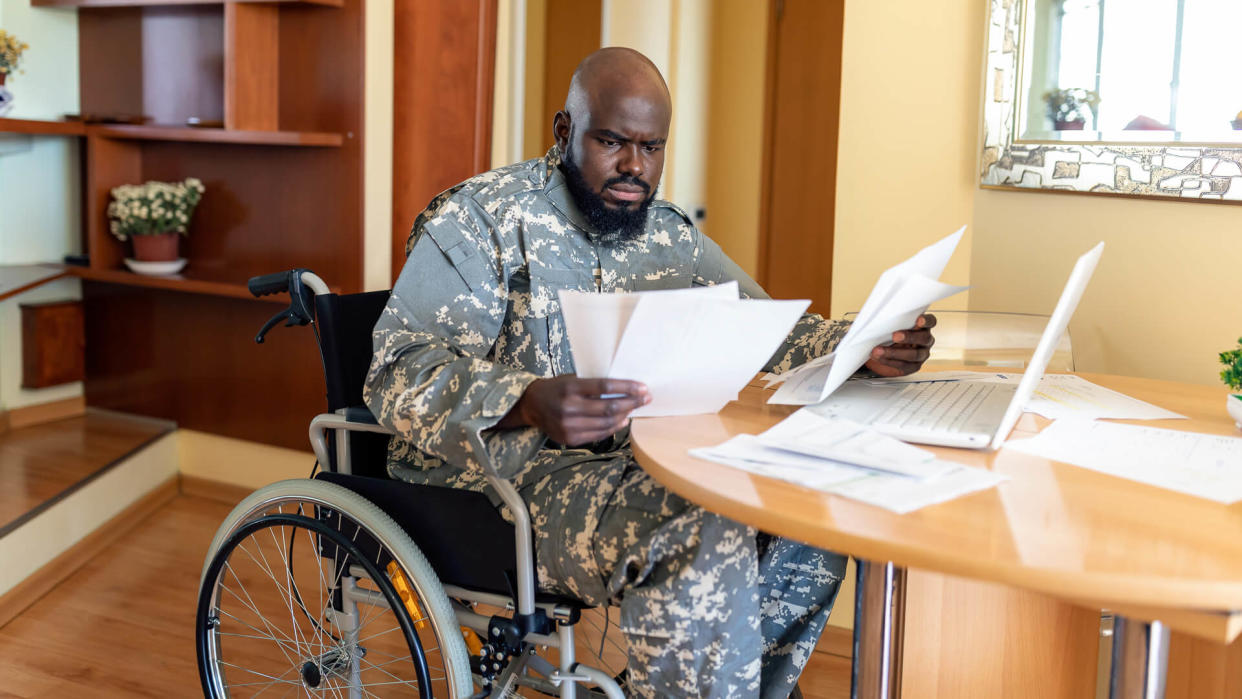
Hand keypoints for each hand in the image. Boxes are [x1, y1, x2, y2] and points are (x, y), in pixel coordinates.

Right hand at [498, 375, 650, 445]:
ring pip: (606, 423)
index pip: (605, 387)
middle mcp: (569, 408)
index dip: (627, 388)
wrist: (532, 405)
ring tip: (636, 408)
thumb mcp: (572, 379)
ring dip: (625, 416)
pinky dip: (613, 427)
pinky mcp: (569, 438)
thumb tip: (625, 389)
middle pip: (609, 407)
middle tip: (646, 399)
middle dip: (632, 403)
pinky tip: (623, 420)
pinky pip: (598, 434)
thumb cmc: (557, 388)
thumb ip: (594, 385)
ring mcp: (569, 426)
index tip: (643, 387)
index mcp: (571, 388)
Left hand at [864, 314, 936, 376]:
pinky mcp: (913, 366)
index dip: (926, 321)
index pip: (930, 321)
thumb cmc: (887, 334)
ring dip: (895, 352)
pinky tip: (880, 358)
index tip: (919, 320)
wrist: (882, 351)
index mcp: (922, 326)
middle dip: (909, 337)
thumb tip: (872, 316)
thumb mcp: (887, 324)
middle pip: (923, 338)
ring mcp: (921, 354)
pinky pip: (904, 365)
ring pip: (914, 354)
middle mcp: (925, 340)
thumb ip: (887, 320)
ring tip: (879, 350)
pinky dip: (890, 362)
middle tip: (895, 336)